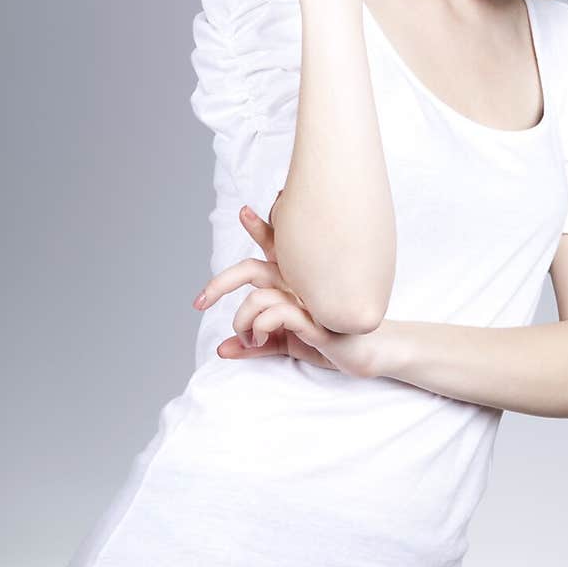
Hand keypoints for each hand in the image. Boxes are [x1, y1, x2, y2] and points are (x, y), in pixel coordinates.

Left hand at [193, 203, 380, 378]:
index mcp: (293, 280)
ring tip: (248, 337)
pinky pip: (278, 314)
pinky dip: (260, 326)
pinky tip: (261, 338)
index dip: (258, 226)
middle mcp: (299, 283)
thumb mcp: (284, 343)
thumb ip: (255, 343)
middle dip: (220, 283)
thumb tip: (220, 349)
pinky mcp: (318, 320)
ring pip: (258, 297)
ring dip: (243, 320)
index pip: (273, 245)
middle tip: (199, 302)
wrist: (367, 355)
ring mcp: (309, 299)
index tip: (243, 211)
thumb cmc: (327, 342)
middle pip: (251, 270)